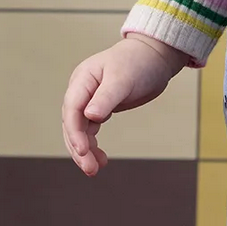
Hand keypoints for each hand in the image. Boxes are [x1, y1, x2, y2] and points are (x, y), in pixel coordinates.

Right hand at [61, 33, 189, 175]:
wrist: (155, 56)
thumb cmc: (139, 62)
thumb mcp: (123, 79)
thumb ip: (106, 97)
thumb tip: (89, 116)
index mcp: (82, 80)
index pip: (71, 109)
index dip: (74, 132)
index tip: (82, 150)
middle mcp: (81, 91)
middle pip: (73, 124)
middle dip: (79, 148)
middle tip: (90, 168)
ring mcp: (89, 100)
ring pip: (80, 130)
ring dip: (85, 150)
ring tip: (95, 169)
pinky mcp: (100, 108)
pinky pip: (91, 130)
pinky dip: (93, 145)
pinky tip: (100, 158)